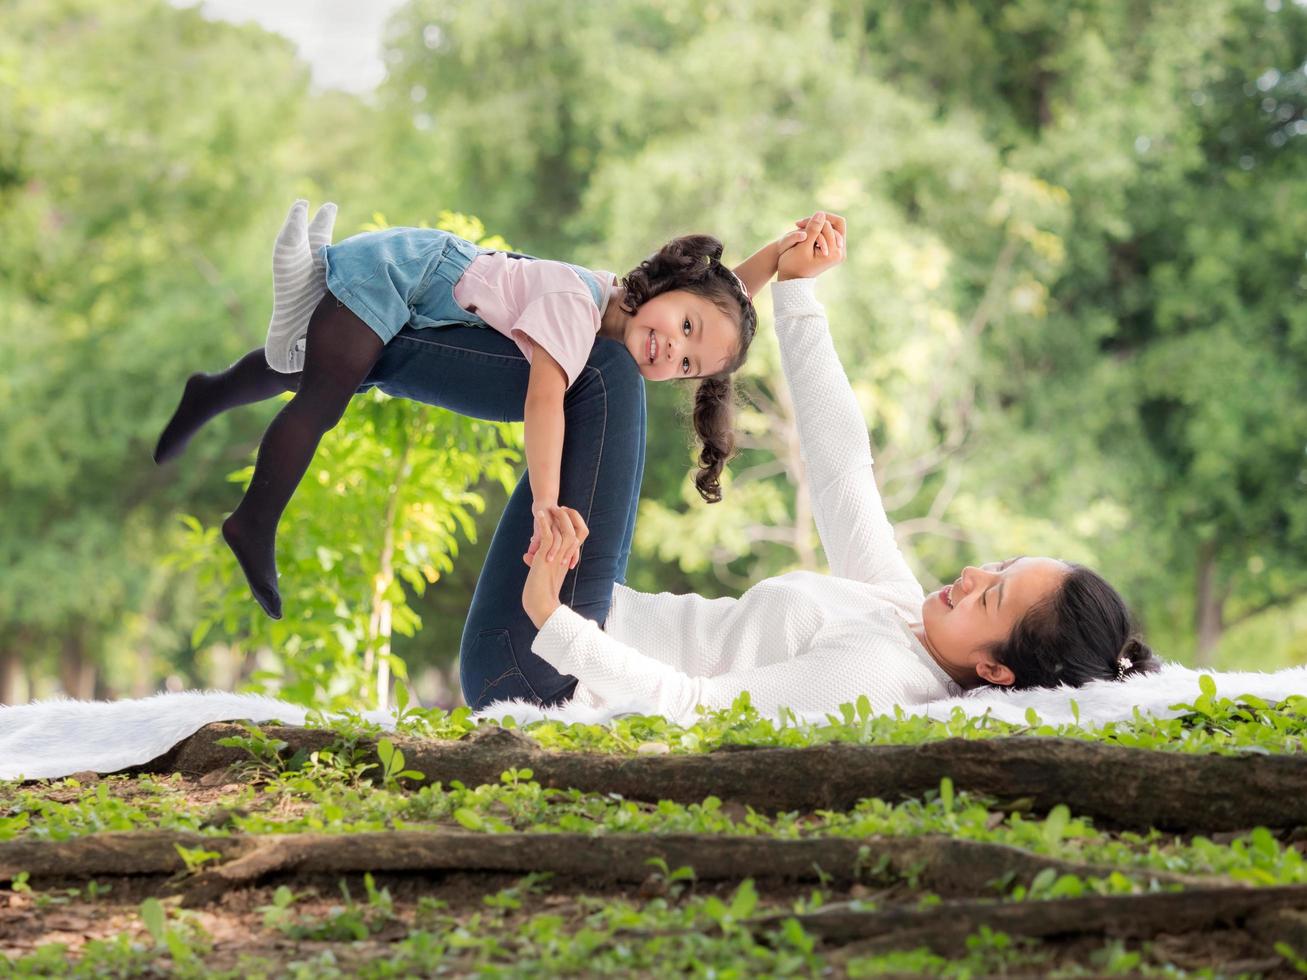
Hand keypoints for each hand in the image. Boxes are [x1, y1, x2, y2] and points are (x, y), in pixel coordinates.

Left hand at [522, 507, 589, 627]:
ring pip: (564, 531)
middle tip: (562, 508)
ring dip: (558, 517)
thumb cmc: (539, 593)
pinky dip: (544, 523)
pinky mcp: (546, 557)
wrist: (541, 605)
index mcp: (566, 559)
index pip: (578, 537)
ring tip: (552, 507)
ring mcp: (556, 557)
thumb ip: (537, 560)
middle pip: (576, 531)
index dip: (575, 525)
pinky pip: (548, 536)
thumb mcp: (540, 572)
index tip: (566, 516)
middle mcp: (565, 557)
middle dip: (570, 517)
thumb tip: (528, 554)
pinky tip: (539, 513)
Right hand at [778, 212, 845, 280]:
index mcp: (835, 252)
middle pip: (836, 224)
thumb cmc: (793, 265)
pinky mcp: (832, 251)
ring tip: (799, 227)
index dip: (816, 220)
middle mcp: (840, 252)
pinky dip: (817, 231)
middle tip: (799, 224)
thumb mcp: (802, 246)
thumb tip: (821, 213)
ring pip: (832, 228)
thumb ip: (813, 230)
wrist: (791, 279)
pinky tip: (804, 233)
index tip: (798, 224)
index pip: (833, 224)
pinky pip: (829, 234)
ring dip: (816, 225)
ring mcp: (837, 252)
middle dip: (818, 221)